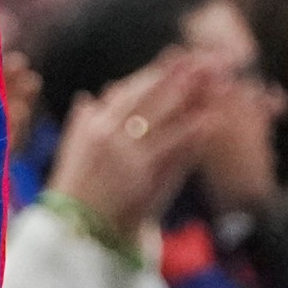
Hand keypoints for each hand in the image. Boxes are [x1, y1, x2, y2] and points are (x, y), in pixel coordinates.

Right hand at [48, 57, 220, 250]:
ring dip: (190, 95)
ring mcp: (126, 152)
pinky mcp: (142, 174)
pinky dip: (191, 133)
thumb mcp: (74, 152)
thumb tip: (88, 98)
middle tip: (202, 57)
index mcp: (94, 124)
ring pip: (163, 115)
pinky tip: (210, 121)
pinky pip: (172, 148)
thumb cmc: (76, 194)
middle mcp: (109, 132)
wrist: (75, 230)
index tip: (176, 56)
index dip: (155, 72)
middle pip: (149, 96)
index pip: (129, 90)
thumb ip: (82, 123)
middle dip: (177, 75)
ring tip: (213, 79)